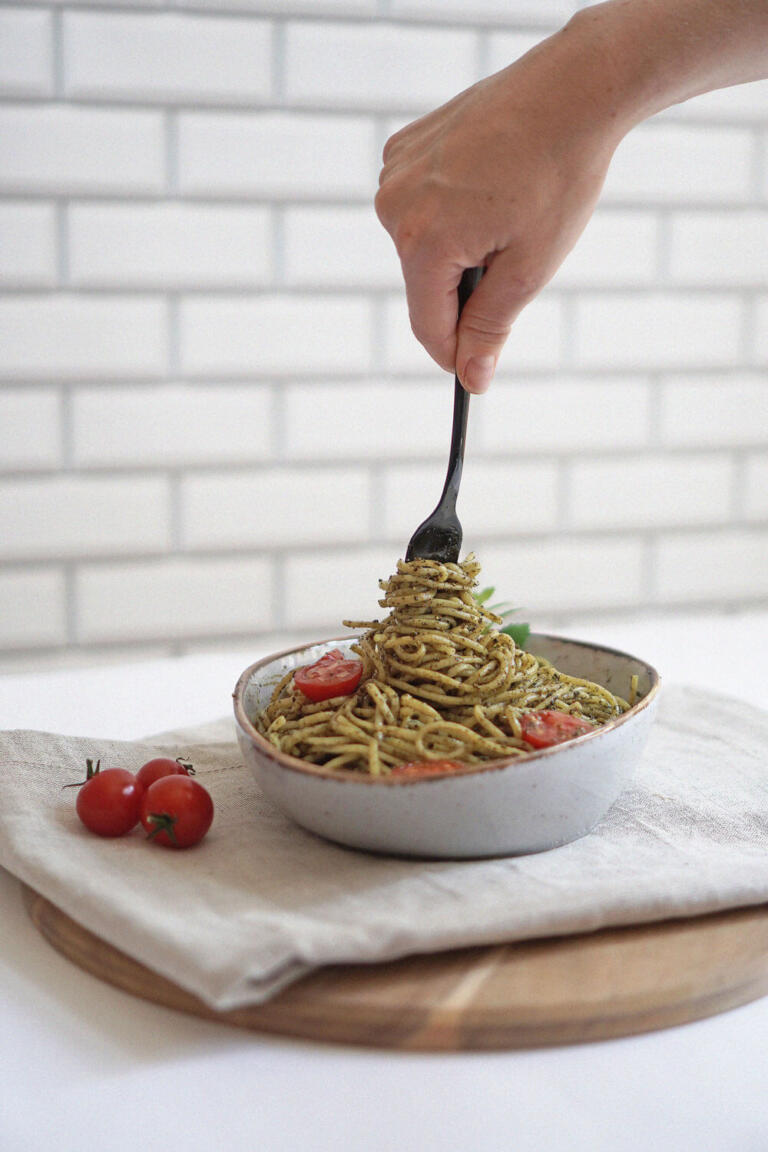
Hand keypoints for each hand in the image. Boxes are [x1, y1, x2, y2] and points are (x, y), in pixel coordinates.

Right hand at [375, 22, 626, 392]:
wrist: (571, 89)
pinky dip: (450, 210)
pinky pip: (420, 205)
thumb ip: (490, 327)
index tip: (478, 371)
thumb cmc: (557, 175)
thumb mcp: (529, 267)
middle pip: (425, 285)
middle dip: (466, 288)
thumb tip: (471, 378)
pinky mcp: (403, 149)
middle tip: (516, 253)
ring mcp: (394, 174)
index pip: (428, 326)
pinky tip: (486, 186)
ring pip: (422, 246)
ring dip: (459, 248)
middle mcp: (395, 207)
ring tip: (504, 210)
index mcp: (422, 241)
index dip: (457, 354)